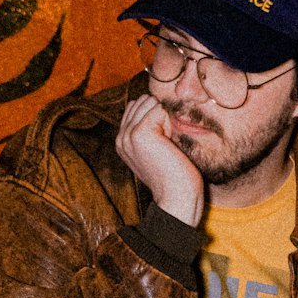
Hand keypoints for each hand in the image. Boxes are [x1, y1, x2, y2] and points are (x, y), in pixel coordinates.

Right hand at [115, 94, 203, 226]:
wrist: (176, 196)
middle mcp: (120, 137)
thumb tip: (152, 101)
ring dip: (164, 119)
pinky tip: (168, 143)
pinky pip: (159, 109)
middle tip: (164, 143)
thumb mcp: (155, 148)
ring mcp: (128, 134)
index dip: (154, 117)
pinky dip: (169, 123)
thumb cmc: (173, 174)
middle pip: (142, 100)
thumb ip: (148, 128)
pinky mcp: (139, 133)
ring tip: (165, 143)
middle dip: (159, 115)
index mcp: (121, 141)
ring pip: (150, 102)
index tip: (160, 143)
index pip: (135, 106)